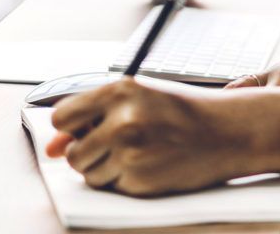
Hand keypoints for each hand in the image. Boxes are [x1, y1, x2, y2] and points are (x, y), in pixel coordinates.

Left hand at [47, 77, 255, 195]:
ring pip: (89, 174)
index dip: (71, 127)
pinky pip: (112, 187)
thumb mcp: (139, 99)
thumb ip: (92, 118)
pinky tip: (150, 164)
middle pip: (73, 153)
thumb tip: (51, 148)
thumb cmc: (183, 110)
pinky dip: (126, 181)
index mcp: (119, 91)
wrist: (229, 130)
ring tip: (137, 152)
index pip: (62, 116)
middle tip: (118, 143)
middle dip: (88, 153)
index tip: (85, 128)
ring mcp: (131, 154)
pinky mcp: (140, 181)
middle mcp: (122, 121)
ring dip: (105, 169)